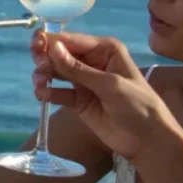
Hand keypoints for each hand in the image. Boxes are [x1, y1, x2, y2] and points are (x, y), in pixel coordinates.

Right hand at [35, 29, 180, 161]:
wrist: (148, 141)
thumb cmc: (139, 106)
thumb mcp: (110, 85)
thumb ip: (79, 69)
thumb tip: (51, 48)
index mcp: (105, 50)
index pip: (72, 41)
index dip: (52, 41)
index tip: (35, 45)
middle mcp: (92, 61)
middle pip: (59, 54)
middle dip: (45, 58)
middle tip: (40, 68)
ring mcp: (83, 81)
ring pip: (55, 71)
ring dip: (43, 75)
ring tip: (40, 84)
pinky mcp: (77, 100)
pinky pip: (57, 92)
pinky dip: (47, 92)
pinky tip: (42, 95)